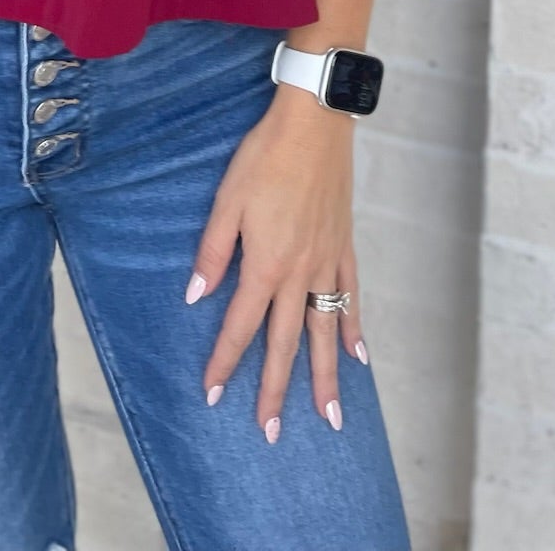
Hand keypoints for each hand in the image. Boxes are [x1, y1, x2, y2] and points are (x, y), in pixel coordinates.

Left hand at [186, 85, 365, 439]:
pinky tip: (359, 357)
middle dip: (275, 390)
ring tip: (329, 418)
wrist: (313, 122)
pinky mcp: (345, 245)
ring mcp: (328, 261)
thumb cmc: (264, 156)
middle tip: (271, 432)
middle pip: (286, 343)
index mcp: (266, 263)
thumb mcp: (226, 201)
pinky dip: (354, 329)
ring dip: (325, 377)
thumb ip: (213, 253)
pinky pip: (351, 296)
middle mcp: (300, 272)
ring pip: (326, 331)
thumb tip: (195, 298)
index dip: (225, 363)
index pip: (240, 326)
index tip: (214, 397)